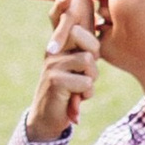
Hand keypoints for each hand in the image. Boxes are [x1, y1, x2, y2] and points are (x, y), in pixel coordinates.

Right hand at [26, 11, 99, 142]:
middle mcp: (54, 49)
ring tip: (79, 89)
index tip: (87, 59)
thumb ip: (86, 51)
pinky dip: (86, 94)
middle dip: (94, 63)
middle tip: (86, 77)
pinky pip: (85, 82)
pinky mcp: (54, 80)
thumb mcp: (77, 69)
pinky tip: (75, 100)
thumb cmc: (68, 92)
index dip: (91, 41)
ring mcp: (52, 64)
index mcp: (59, 44)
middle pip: (89, 43)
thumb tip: (98, 25)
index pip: (80, 27)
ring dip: (91, 80)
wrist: (46, 118)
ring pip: (87, 61)